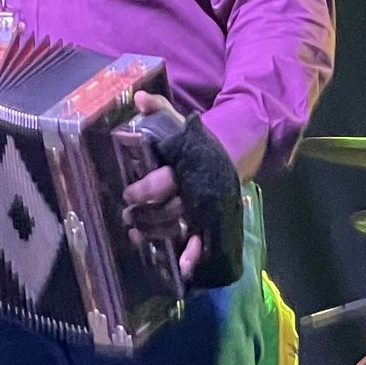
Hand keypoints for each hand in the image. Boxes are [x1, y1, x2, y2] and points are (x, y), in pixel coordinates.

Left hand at [123, 92, 203, 279]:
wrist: (237, 152)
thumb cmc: (198, 141)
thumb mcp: (180, 123)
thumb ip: (160, 110)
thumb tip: (138, 97)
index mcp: (187, 165)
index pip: (165, 180)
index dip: (146, 189)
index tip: (130, 193)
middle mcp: (196, 188)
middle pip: (170, 208)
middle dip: (147, 215)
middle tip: (129, 215)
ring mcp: (204, 207)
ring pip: (180, 226)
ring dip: (157, 233)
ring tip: (136, 234)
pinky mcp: (209, 220)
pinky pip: (202, 239)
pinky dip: (193, 255)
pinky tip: (182, 268)